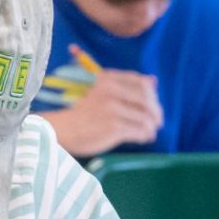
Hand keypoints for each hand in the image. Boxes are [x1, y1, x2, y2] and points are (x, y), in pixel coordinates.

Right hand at [44, 58, 162, 157]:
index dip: (153, 96)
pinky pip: (139, 131)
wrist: (62, 130)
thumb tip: (154, 81)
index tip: (153, 106)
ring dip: (150, 127)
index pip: (143, 83)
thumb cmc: (82, 114)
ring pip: (146, 118)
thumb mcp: (102, 93)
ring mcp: (113, 109)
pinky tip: (142, 138)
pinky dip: (145, 135)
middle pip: (147, 100)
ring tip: (148, 133)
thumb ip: (126, 86)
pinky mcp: (114, 127)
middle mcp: (111, 91)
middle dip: (156, 113)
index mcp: (108, 79)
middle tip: (156, 122)